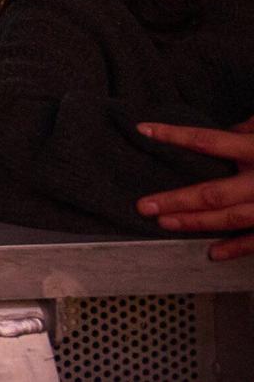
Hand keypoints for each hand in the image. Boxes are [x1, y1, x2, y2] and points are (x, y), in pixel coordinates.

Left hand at [136, 118, 253, 259]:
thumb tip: (234, 130)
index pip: (208, 139)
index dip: (174, 135)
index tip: (143, 129)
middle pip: (213, 192)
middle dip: (176, 200)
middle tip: (143, 205)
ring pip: (231, 219)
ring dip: (195, 223)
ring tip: (163, 222)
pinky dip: (237, 247)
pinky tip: (212, 252)